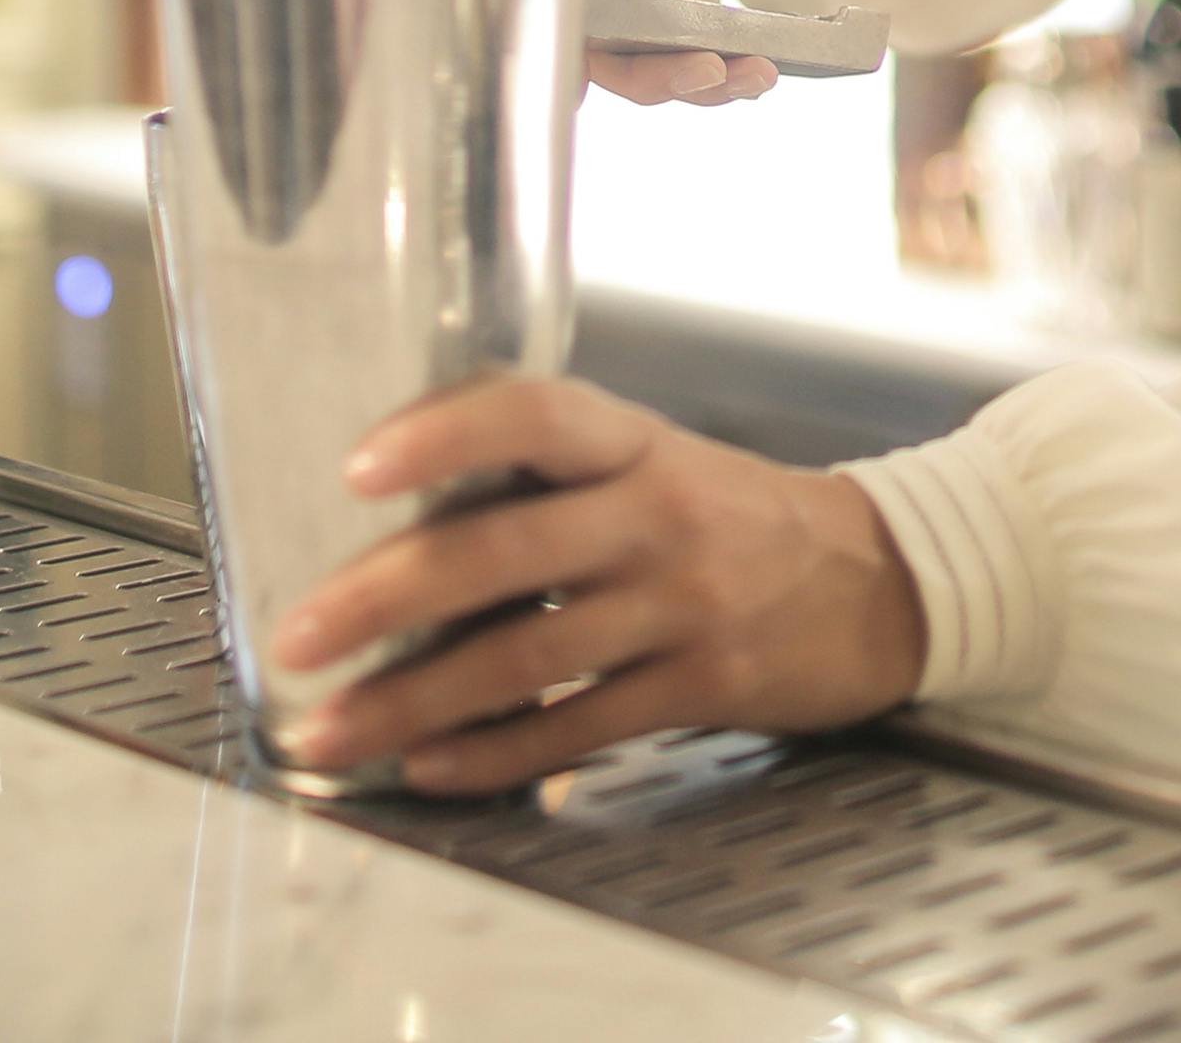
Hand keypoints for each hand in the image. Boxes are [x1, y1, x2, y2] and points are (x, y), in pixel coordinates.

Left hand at [271, 376, 926, 795]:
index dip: (443, 433)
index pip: (534, 412)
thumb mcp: (654, 460)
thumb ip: (550, 477)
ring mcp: (683, 604)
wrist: (883, 582)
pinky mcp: (704, 687)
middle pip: (503, 550)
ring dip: (413, 701)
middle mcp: (656, 514)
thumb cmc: (734, 515)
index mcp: (635, 442)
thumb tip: (401, 518)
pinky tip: (429, 768)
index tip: (357, 468)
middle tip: (297, 637)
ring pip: (524, 657)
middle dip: (384, 598)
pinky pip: (578, 727)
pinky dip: (496, 753)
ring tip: (330, 731)